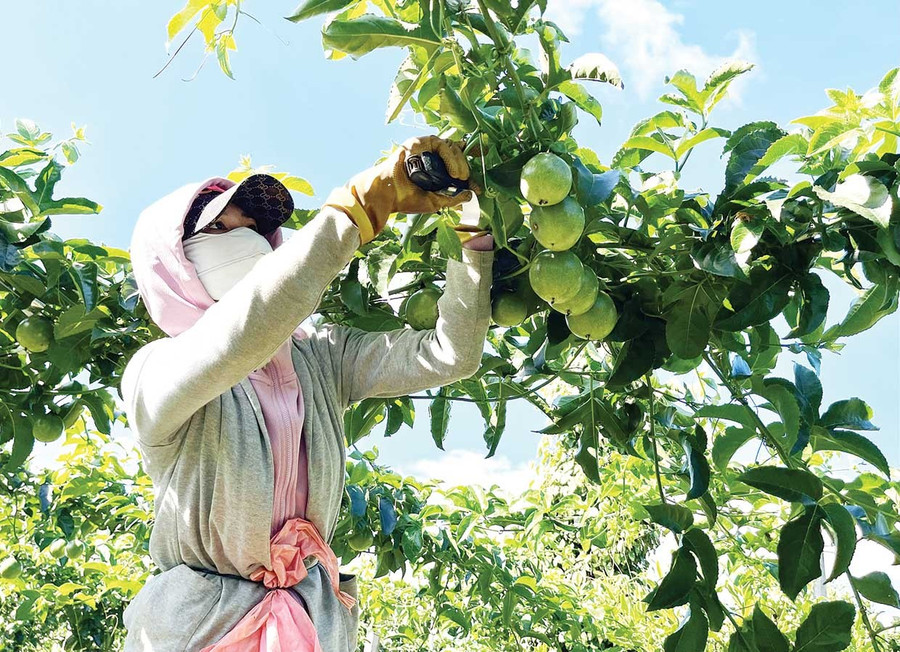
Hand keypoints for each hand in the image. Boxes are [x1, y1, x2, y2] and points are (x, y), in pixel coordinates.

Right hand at [323, 135, 475, 244]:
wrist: (387, 194)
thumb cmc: (406, 198)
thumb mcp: (435, 202)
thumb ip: (453, 197)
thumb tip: (471, 194)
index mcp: (436, 171)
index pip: (458, 165)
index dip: (470, 169)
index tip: (479, 182)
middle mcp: (433, 158)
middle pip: (458, 155)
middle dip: (466, 167)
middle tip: (466, 180)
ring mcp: (427, 149)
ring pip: (452, 148)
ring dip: (460, 162)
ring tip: (460, 176)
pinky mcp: (420, 142)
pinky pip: (442, 144)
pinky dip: (451, 157)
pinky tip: (452, 171)